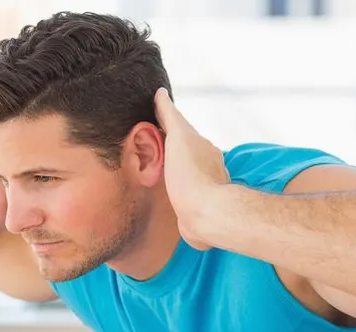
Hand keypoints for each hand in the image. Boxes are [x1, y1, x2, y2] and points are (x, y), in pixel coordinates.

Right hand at [154, 88, 230, 248]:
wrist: (204, 214)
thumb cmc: (190, 176)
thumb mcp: (178, 138)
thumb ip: (170, 117)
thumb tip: (161, 93)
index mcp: (202, 146)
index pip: (182, 131)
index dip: (165, 127)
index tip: (149, 126)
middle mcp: (206, 164)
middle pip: (184, 151)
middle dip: (169, 149)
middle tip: (149, 148)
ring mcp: (203, 186)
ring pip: (184, 173)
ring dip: (172, 171)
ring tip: (155, 171)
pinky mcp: (196, 206)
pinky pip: (183, 194)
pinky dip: (175, 190)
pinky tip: (166, 194)